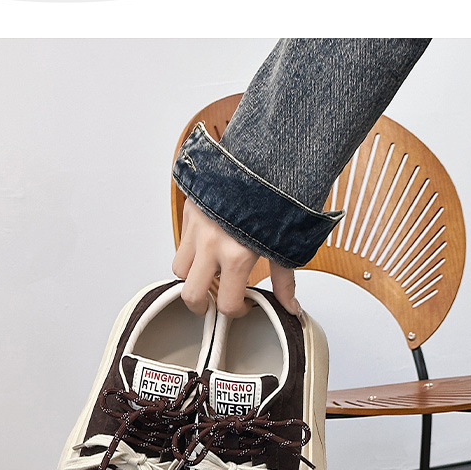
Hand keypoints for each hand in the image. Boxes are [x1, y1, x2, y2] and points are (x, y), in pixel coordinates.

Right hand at [172, 198, 303, 319]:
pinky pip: (182, 239)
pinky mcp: (190, 209)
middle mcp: (211, 243)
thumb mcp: (285, 244)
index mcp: (236, 256)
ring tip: (210, 272)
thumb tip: (291, 307)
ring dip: (193, 276)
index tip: (241, 307)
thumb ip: (285, 280)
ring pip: (179, 268)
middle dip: (201, 304)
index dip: (234, 312)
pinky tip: (210, 245)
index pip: (225, 303)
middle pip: (190, 293)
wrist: (266, 157)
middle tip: (213, 303)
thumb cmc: (278, 197)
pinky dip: (192, 248)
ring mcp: (197, 226)